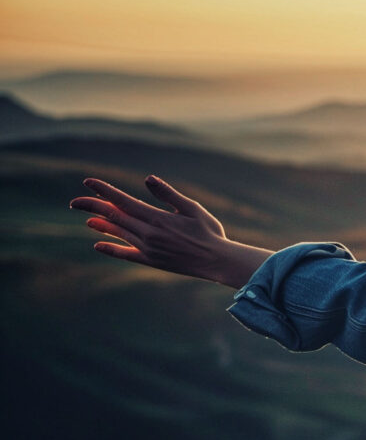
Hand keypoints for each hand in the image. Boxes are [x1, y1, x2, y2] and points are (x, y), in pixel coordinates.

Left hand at [68, 176, 273, 286]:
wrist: (217, 261)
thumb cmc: (209, 232)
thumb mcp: (192, 208)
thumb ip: (168, 194)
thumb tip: (148, 178)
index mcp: (157, 218)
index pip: (123, 201)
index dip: (104, 190)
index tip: (88, 182)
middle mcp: (148, 234)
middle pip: (114, 216)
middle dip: (93, 207)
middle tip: (75, 202)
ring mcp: (147, 249)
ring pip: (118, 233)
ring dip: (101, 225)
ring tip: (88, 219)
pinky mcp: (150, 261)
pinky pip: (125, 254)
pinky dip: (111, 248)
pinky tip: (98, 244)